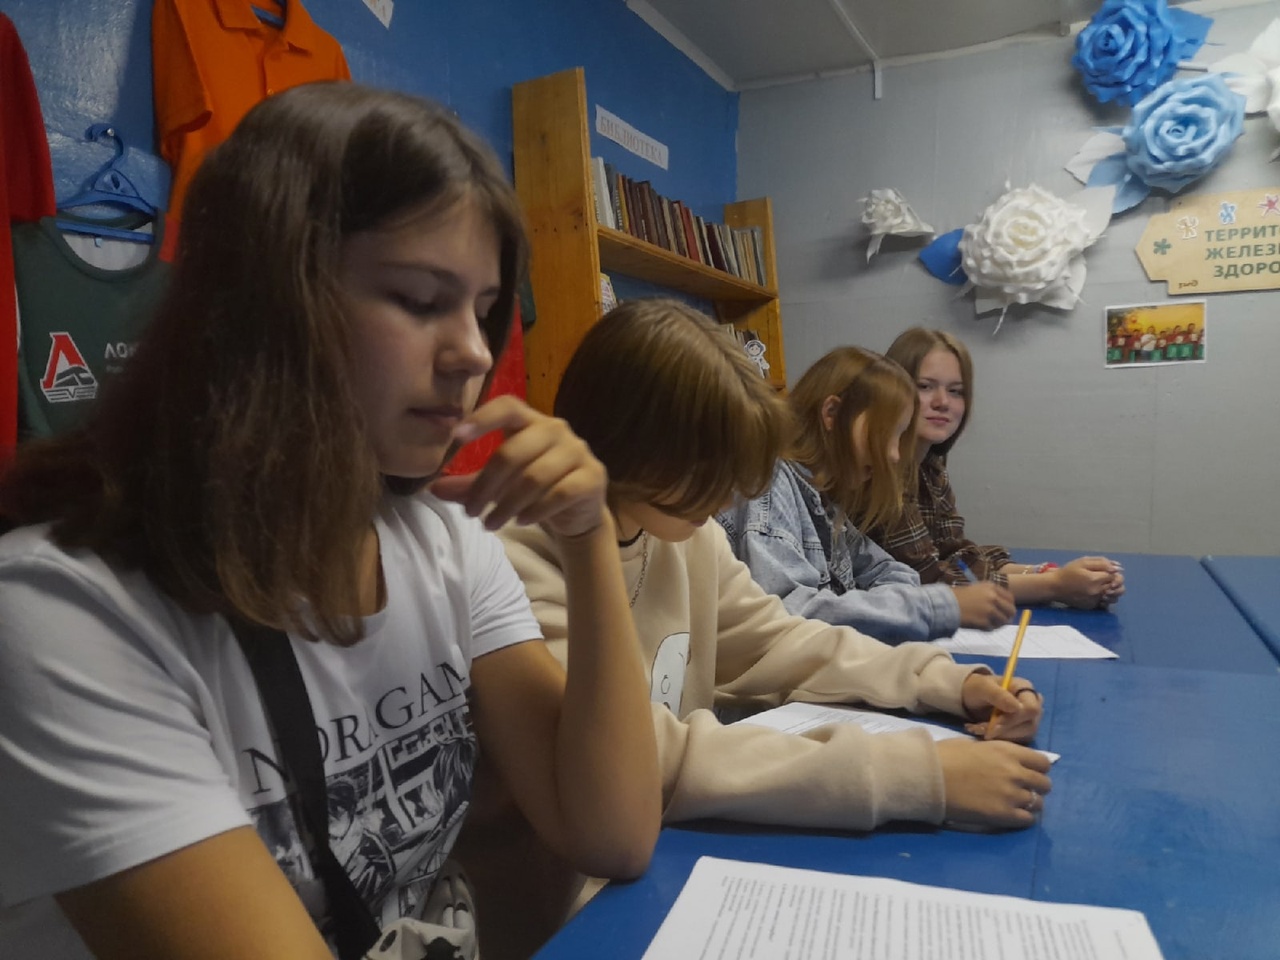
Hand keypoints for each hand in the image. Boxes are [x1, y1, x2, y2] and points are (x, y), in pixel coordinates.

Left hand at [430, 396, 607, 539]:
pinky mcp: (592, 477)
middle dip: (487, 485)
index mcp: (531, 421)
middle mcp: (557, 429)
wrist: (577, 513)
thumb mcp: (498, 486)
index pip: (508, 406)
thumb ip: (469, 485)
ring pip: (535, 476)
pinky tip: (520, 521)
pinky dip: (535, 510)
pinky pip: (559, 493)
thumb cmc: (533, 490)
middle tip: (470, 512)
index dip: (483, 417)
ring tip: (490, 524)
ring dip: (507, 504)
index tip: (456, 436)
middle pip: (514, 450)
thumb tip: (433, 489)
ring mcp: (578, 452)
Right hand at [936, 739, 1051, 828]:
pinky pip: (1027, 820)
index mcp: (1008, 751)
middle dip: (1036, 787)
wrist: (930, 776)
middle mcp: (1016, 772)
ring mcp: (1012, 795)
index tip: (1029, 772)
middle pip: (1044, 784)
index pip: (1043, 761)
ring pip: (1038, 803)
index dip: (1038, 768)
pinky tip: (1011, 815)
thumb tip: (1002, 761)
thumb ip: (996, 754)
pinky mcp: (1004, 815)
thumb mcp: (976, 745)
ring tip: (1015, 804)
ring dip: (1030, 804)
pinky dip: (1023, 818)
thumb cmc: (946, 756)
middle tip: (1023, 789)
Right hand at [953, 582, 1015, 628]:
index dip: (1009, 605)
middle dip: (1008, 616)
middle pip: (1011, 610)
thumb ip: (991, 595)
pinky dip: (987, 628)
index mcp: (991, 587)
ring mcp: (989, 610)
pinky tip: (979, 626)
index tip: (1005, 610)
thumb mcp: (976, 589)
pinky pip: (992, 628)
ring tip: (987, 624)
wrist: (945, 604)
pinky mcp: (984, 621)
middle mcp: (993, 597)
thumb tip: (1004, 606)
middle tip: (1002, 621)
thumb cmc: (958, 597)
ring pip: (1003, 621)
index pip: (1010, 598)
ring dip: (997, 624)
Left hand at [961, 673, 1041, 741]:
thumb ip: (998, 695)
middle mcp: (1033, 706)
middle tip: (979, 728)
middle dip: (1003, 730)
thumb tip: (1016, 708)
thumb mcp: (982, 687)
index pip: (1031, 709)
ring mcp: (1030, 721)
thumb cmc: (979, 688)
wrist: (972, 698)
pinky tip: (980, 732)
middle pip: (1029, 726)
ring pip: (1022, 737)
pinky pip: (1015, 742)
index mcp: (1026, 690)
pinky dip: (996, 740)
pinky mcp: (1023, 734)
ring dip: (998, 736)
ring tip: (977, 729)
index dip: (1014, 719)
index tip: (994, 724)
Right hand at [1052, 557, 1123, 608]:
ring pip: (1115, 597)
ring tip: (1105, 586)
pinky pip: (1106, 603)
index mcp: (1095, 579)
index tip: (1107, 571)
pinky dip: (1106, 598)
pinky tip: (1099, 593)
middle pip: (1119, 587)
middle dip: (1116, 582)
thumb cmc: (1068, 572)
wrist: (1055, 587)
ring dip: (1114, 591)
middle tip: (1107, 578)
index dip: (1114, 572)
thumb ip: (1102, 563)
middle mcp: (1097, 591)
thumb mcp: (1083, 562)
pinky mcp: (1092, 606)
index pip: (1115, 576)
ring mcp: (1095, 600)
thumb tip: (1117, 568)